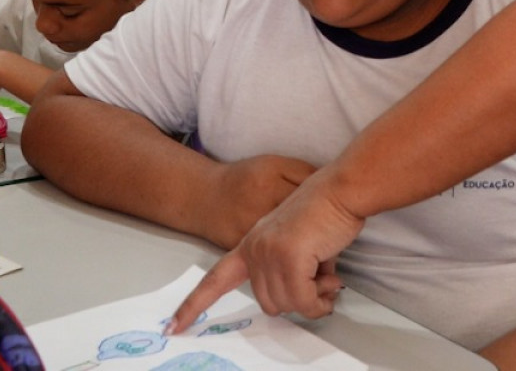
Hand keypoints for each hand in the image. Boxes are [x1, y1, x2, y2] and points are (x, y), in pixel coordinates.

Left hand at [172, 169, 361, 328]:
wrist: (342, 189)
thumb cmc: (327, 213)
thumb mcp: (298, 244)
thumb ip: (289, 269)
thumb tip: (305, 297)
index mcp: (250, 244)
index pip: (214, 279)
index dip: (194, 305)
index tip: (173, 326)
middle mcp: (254, 249)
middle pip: (269, 304)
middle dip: (300, 299)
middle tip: (322, 281)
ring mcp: (269, 253)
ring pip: (288, 305)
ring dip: (315, 298)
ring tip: (329, 273)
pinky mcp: (289, 258)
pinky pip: (304, 300)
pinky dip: (321, 298)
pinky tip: (333, 277)